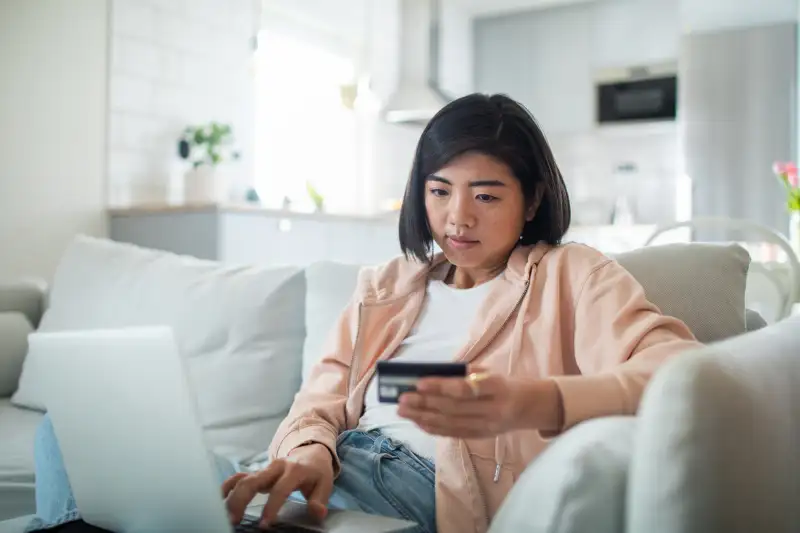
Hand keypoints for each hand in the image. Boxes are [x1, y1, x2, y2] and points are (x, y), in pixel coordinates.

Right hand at [222, 443, 333, 527]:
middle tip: (234, 521)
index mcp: (294, 470)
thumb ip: (319, 500)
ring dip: (232, 497)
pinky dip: (228, 487)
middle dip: (241, 500)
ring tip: (225, 516)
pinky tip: (219, 500)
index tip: (263, 525)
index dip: (271, 506)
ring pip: (243, 480)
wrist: (311, 453)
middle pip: (253, 481)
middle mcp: (276, 468)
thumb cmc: (317, 472)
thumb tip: (317, 514)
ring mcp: (265, 469)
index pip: (280, 489)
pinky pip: (239, 477)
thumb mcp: (325, 484)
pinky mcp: (258, 472)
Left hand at [397, 371, 561, 437]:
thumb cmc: (507, 384)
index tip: (419, 382)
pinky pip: (454, 434)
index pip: (465, 389)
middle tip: (402, 399)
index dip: (441, 387)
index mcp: (497, 388)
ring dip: (423, 417)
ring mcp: (487, 427)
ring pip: (450, 424)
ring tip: (403, 411)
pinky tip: (418, 421)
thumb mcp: (492, 373)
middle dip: (424, 404)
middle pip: (453, 409)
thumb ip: (466, 374)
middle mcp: (492, 410)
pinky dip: (434, 428)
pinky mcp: (482, 437)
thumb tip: (432, 375)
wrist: (534, 407)